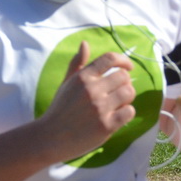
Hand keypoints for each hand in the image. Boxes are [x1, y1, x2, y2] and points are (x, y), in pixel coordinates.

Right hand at [37, 42, 138, 161]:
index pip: (110, 58)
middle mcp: (92, 90)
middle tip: (118, 92)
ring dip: (127, 98)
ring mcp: (99, 108)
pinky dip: (126, 113)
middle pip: (123, 76)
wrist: (50, 138)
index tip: (128, 67)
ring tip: (118, 104)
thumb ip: (77, 63)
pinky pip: (129, 111)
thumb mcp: (66, 83)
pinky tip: (117, 116)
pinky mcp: (106, 126)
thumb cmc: (60, 109)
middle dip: (124, 83)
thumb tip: (85, 43)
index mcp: (83, 77)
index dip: (124, 60)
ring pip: (129, 93)